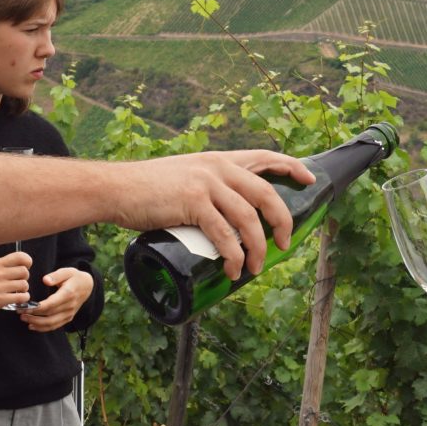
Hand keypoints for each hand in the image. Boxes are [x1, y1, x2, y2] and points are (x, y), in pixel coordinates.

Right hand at [0, 251, 34, 319]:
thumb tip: (23, 263)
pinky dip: (23, 298)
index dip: (27, 261)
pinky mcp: (0, 299)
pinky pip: (21, 297)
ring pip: (24, 284)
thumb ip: (5, 265)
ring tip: (18, 291)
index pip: (19, 256)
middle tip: (19, 281)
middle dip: (25, 277)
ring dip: (24, 289)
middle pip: (24, 271)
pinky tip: (19, 298)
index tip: (27, 266)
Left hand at [17, 267, 93, 331]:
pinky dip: (43, 328)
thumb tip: (45, 280)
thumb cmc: (74, 277)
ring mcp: (69, 314)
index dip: (37, 308)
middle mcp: (69, 306)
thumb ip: (56, 276)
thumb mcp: (67, 271)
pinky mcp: (68, 318)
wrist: (87, 286)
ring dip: (36, 324)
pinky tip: (32, 326)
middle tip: (20, 313)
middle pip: (49, 316)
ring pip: (51, 323)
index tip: (25, 307)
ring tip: (24, 319)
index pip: (51, 304)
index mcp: (68, 294)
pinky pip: (55, 326)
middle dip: (33, 316)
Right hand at [113, 150, 310, 279]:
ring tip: (255, 268)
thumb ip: (205, 189)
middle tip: (284, 244)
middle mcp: (217, 167)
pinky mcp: (193, 202)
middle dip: (281, 221)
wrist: (116, 188)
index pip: (264, 156)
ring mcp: (205, 183)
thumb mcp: (183, 178)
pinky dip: (233, 255)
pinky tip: (233, 268)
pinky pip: (224, 234)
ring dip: (256, 248)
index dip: (291, 166)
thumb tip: (221, 219)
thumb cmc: (145, 190)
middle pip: (265, 193)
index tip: (310, 178)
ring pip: (248, 218)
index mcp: (218, 160)